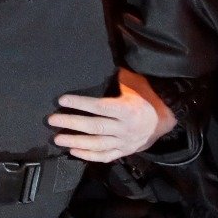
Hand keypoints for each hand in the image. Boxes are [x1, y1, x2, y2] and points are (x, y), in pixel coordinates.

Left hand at [48, 76, 172, 162]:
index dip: (80, 104)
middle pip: (95, 127)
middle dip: (71, 124)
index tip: (62, 100)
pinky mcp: (124, 152)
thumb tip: (105, 61)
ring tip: (57, 138)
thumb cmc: (147, 97)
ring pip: (98, 144)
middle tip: (52, 120)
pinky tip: (74, 151)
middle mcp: (126, 128)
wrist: (166, 119)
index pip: (100, 107)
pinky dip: (89, 155)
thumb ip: (120, 78)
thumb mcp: (136, 84)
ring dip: (76, 142)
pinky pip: (105, 157)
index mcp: (128, 110)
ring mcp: (125, 142)